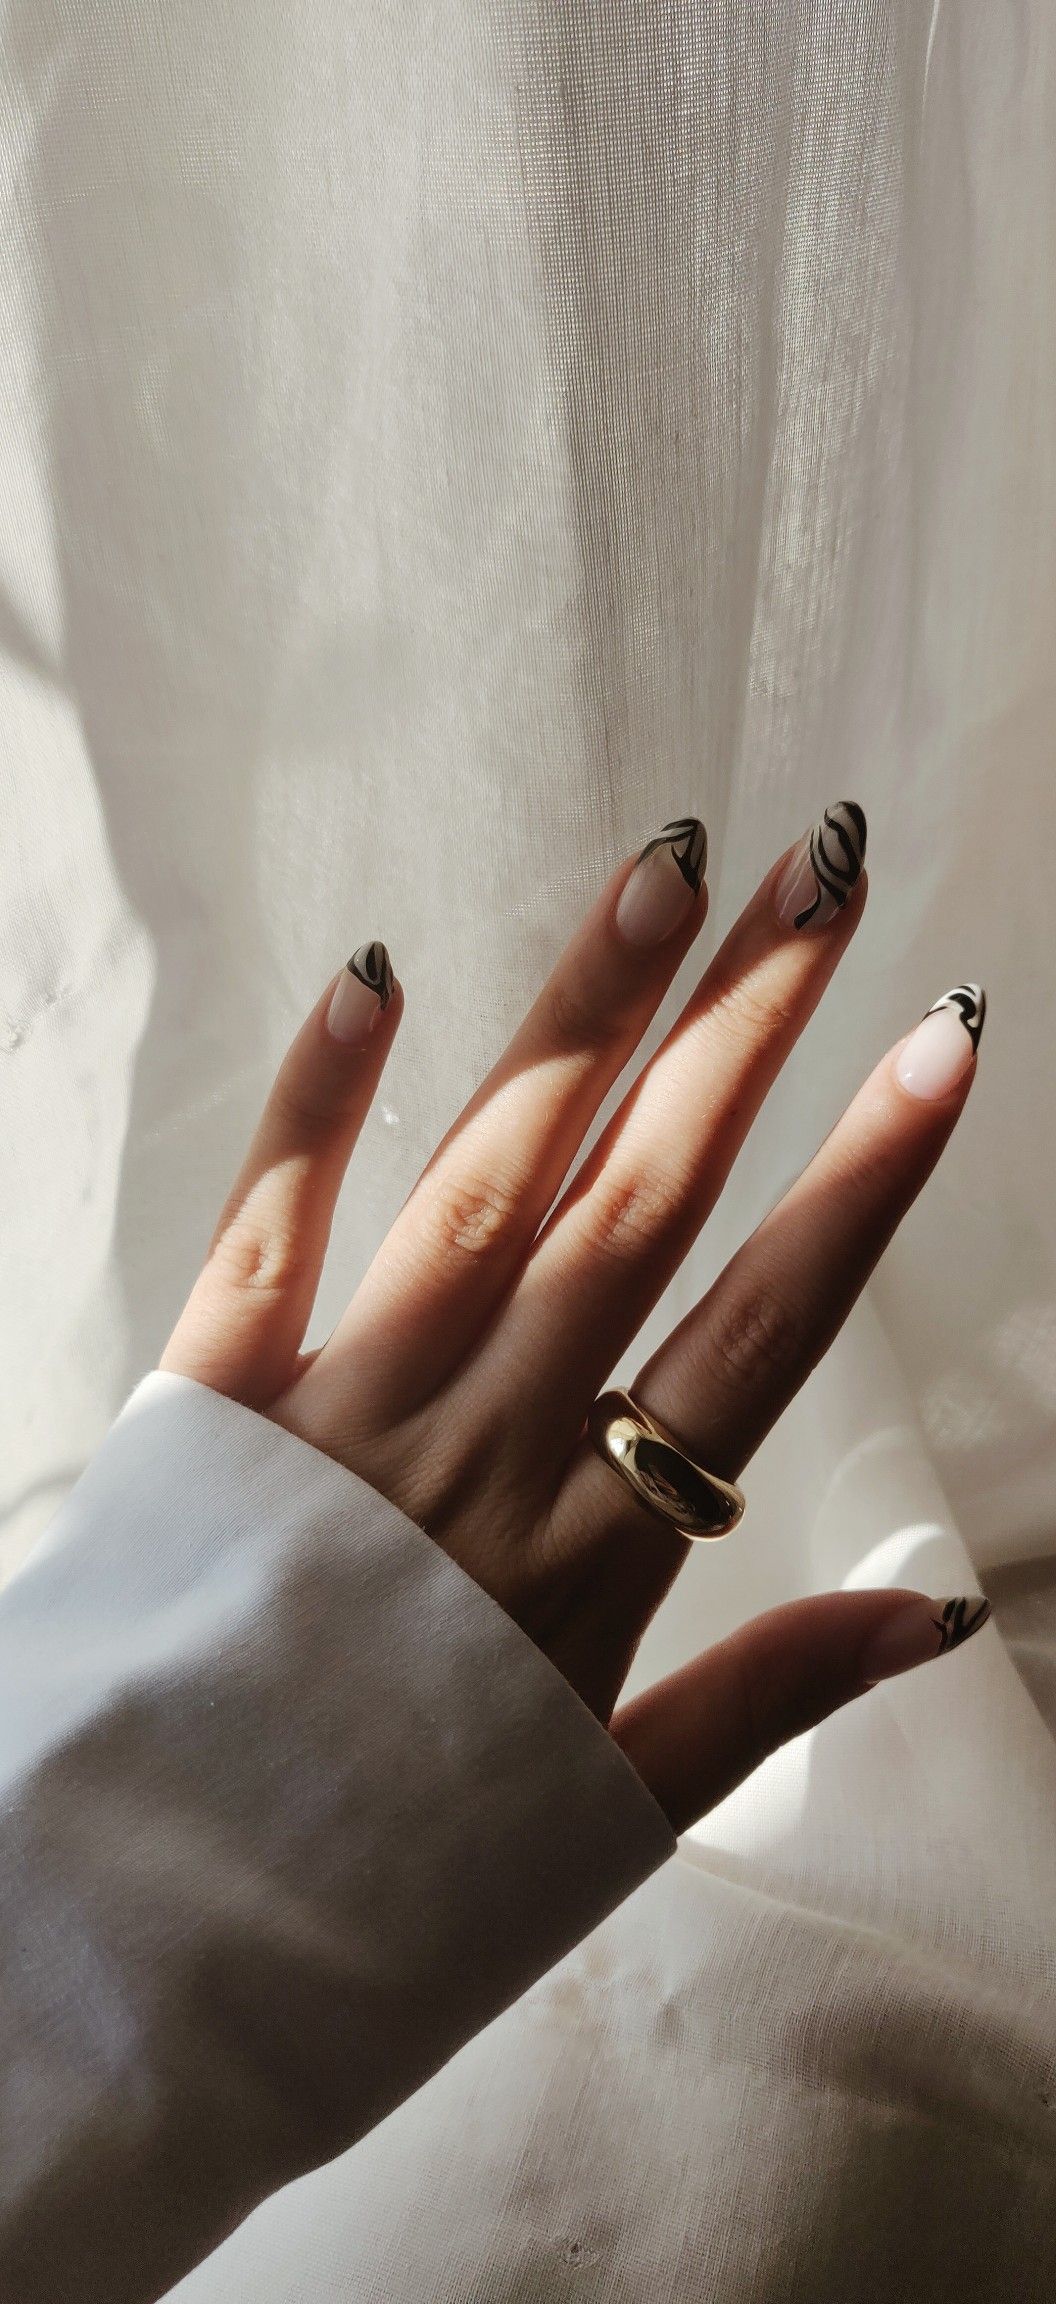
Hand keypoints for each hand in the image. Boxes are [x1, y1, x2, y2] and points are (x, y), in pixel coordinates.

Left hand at [160, 811, 990, 1830]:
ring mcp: (340, 1414)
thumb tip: (940, 1605)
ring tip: (661, 876)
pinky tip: (375, 971)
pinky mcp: (208, 1405)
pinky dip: (317, 1103)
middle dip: (744, 1029)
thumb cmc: (396, 1883)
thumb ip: (770, 1695)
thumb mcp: (611, 1815)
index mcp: (592, 1556)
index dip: (864, 1181)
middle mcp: (480, 1451)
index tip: (943, 1043)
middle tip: (821, 869)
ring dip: (580, 1022)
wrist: (144, 1943)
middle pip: (640, 1204)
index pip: (761, 1330)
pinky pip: (266, 1229)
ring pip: (483, 1183)